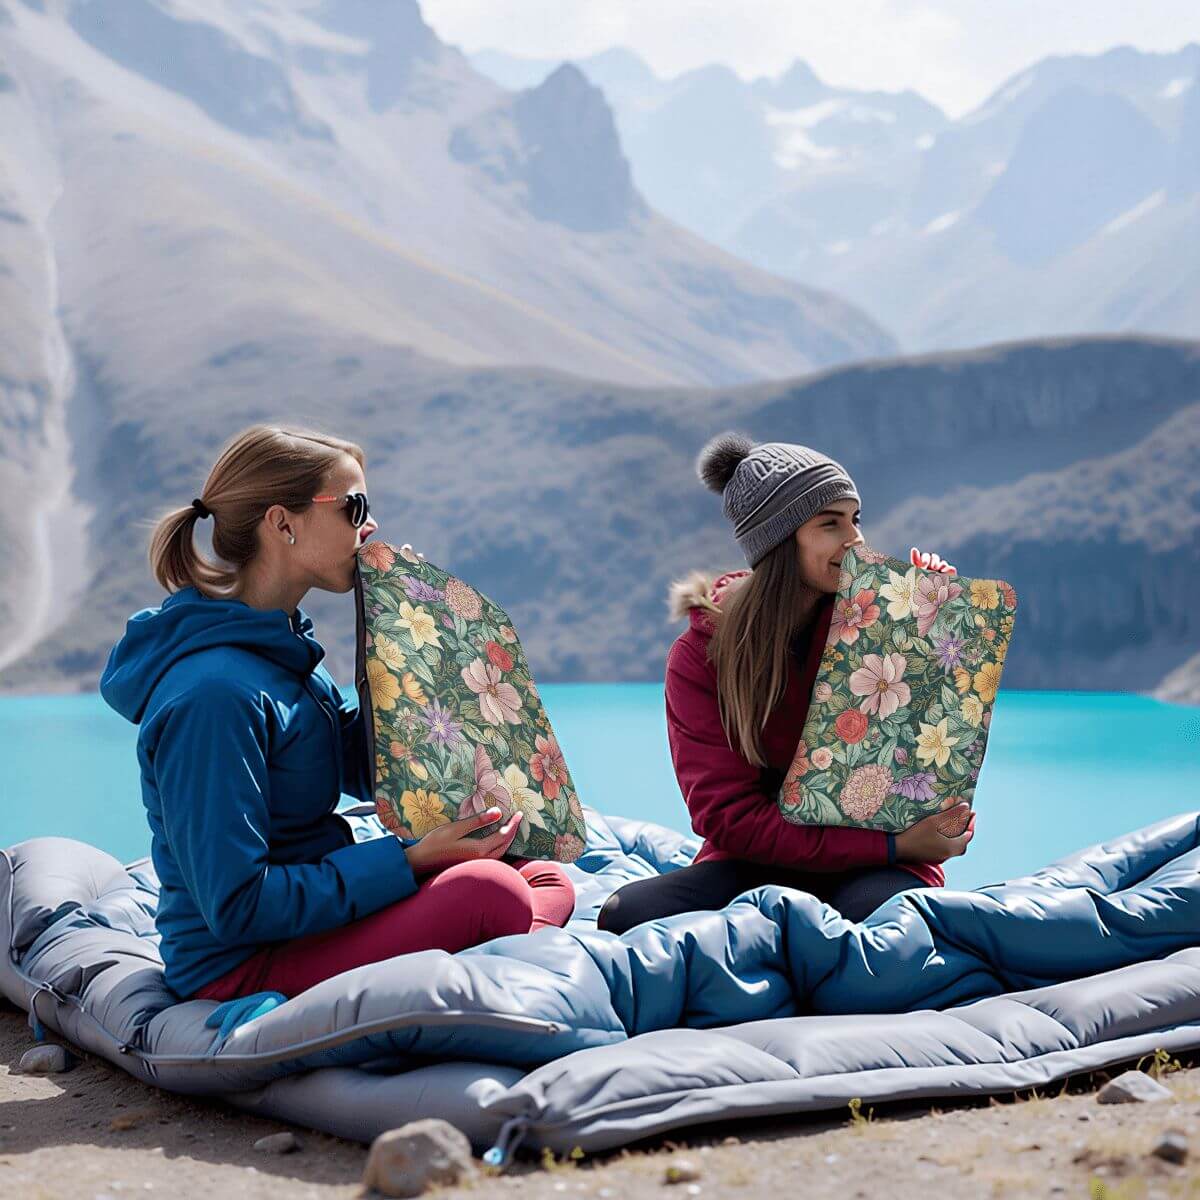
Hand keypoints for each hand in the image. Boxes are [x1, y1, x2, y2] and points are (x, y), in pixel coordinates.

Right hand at [404, 808, 522, 874]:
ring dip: (507, 840)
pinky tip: (497, 840)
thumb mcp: (455, 828)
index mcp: (479, 850)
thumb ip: (477, 821)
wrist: (420, 862)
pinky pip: (493, 856)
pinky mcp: (471, 865)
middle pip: (504, 845)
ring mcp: (476, 865)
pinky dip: (499, 846)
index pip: (503, 836)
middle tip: (517, 818)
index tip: (519, 813)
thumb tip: (499, 813)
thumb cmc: (435, 843)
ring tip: (510, 827)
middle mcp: (481, 860)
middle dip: (513, 832)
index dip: (513, 824)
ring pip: (500, 853)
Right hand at [894, 803, 975, 863]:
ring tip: (952, 822)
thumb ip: (952, 814)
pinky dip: (947, 838)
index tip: (972, 812)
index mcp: (953, 847)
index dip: (971, 822)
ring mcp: (940, 857)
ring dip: (956, 834)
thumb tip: (966, 807)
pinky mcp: (932, 856)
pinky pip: (945, 847)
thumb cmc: (917, 835)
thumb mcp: (935, 821)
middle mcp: (949, 854)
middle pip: (963, 841)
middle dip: (965, 828)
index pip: (969, 834)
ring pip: (954, 845)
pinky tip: (940, 832)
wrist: (898, 849)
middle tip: (963, 817)